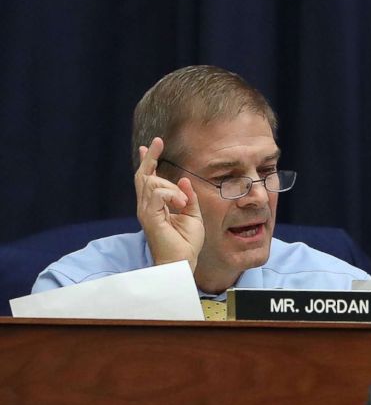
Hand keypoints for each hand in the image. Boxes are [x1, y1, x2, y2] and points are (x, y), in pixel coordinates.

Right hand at [134, 137, 204, 269]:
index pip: (148, 179)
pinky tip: (181, 204)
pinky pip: (157, 192)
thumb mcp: (193, 216)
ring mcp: (146, 210)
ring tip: (183, 203)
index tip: (151, 145)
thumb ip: (188, 197)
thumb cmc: (186, 243)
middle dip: (149, 157)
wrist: (182, 261)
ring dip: (172, 187)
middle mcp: (147, 206)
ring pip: (151, 181)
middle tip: (157, 142)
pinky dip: (172, 194)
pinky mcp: (149, 215)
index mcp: (156, 205)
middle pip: (143, 175)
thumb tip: (185, 180)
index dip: (148, 161)